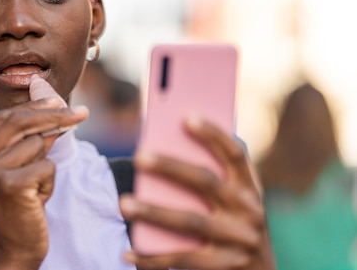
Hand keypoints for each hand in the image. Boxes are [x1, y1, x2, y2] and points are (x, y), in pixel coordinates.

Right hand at [0, 97, 87, 269]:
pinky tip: (38, 200)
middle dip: (55, 114)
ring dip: (46, 165)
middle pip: (20, 122)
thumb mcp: (16, 172)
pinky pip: (47, 166)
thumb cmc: (17, 212)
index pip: (5, 117)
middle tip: (82, 113)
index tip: (57, 100)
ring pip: (38, 144)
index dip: (33, 106)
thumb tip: (54, 109)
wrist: (12, 253)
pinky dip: (50, 182)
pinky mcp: (11, 185)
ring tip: (36, 189)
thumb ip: (27, 142)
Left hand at [119, 118, 276, 269]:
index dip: (213, 134)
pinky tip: (128, 252)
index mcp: (249, 187)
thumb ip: (213, 176)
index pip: (235, 154)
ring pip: (190, 222)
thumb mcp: (234, 199)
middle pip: (205, 182)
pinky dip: (152, 258)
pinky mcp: (225, 266)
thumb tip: (168, 146)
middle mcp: (248, 210)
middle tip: (138, 156)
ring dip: (153, 213)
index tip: (186, 117)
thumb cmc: (234, 224)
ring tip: (123, 204)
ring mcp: (238, 240)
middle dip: (170, 167)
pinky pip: (182, 259)